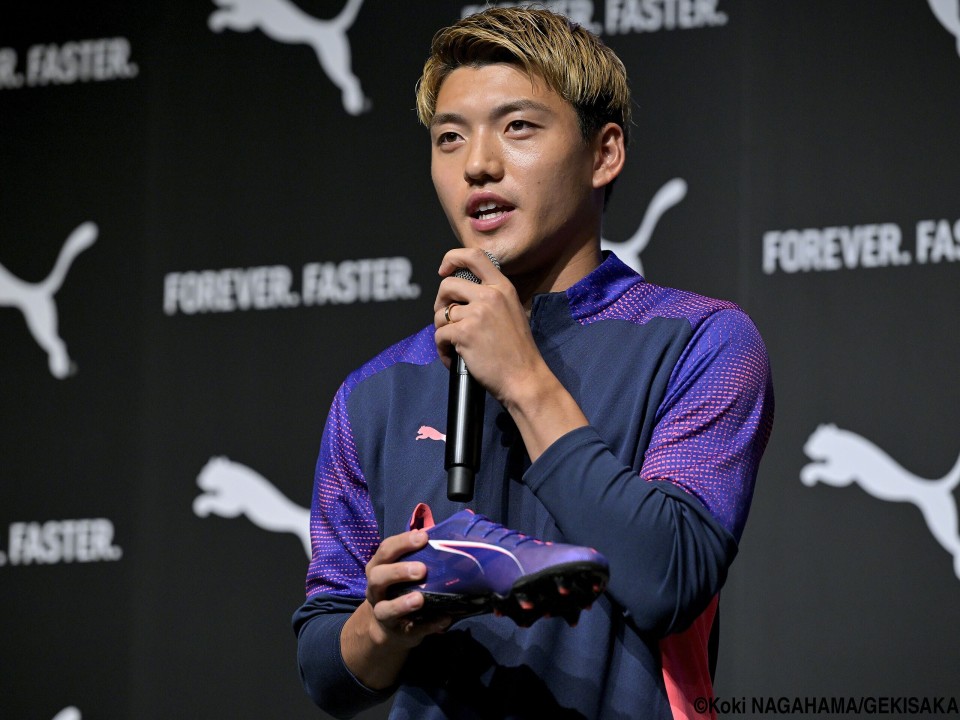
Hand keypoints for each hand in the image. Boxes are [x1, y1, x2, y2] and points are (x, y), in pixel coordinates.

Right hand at [340, 529, 450, 688]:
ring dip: (402, 604)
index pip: (385, 551)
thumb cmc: (399, 587)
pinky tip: (444, 620)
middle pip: (378, 577)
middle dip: (398, 572)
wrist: (386, 626)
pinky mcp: (398, 633)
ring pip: (385, 609)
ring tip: (420, 599)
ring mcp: (384, 613)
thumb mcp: (400, 568)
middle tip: (421, 569)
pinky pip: (412, 630)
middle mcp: (376, 590)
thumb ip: (417, 554)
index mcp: (378, 568)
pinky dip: (428, 625)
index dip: (402, 542)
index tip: (423, 537)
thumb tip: (443, 534)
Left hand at [433, 248, 543, 406]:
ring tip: (454, 346)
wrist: (525, 378)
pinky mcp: (464, 333)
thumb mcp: (512, 312)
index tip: (444, 270)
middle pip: (447, 285)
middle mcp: (490, 296)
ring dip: (443, 332)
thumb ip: (492, 299)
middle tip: (444, 318)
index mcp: (503, 288)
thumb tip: (462, 298)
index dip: (452, 258)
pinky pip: (439, 336)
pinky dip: (442, 350)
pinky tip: (453, 359)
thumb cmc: (518, 352)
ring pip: (441, 315)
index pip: (474, 256)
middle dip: (440, 302)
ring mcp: (476, 314)